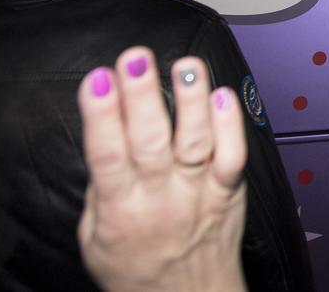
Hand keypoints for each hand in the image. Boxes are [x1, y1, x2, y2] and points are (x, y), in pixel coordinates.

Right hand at [77, 47, 247, 291]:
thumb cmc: (137, 270)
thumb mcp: (95, 239)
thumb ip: (99, 192)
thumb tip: (103, 138)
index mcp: (119, 209)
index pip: (107, 156)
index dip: (103, 116)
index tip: (99, 79)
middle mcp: (160, 197)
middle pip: (151, 141)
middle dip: (143, 95)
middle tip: (136, 59)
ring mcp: (198, 193)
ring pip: (197, 142)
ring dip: (191, 100)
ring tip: (186, 65)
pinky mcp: (228, 193)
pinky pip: (233, 157)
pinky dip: (231, 126)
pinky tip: (223, 95)